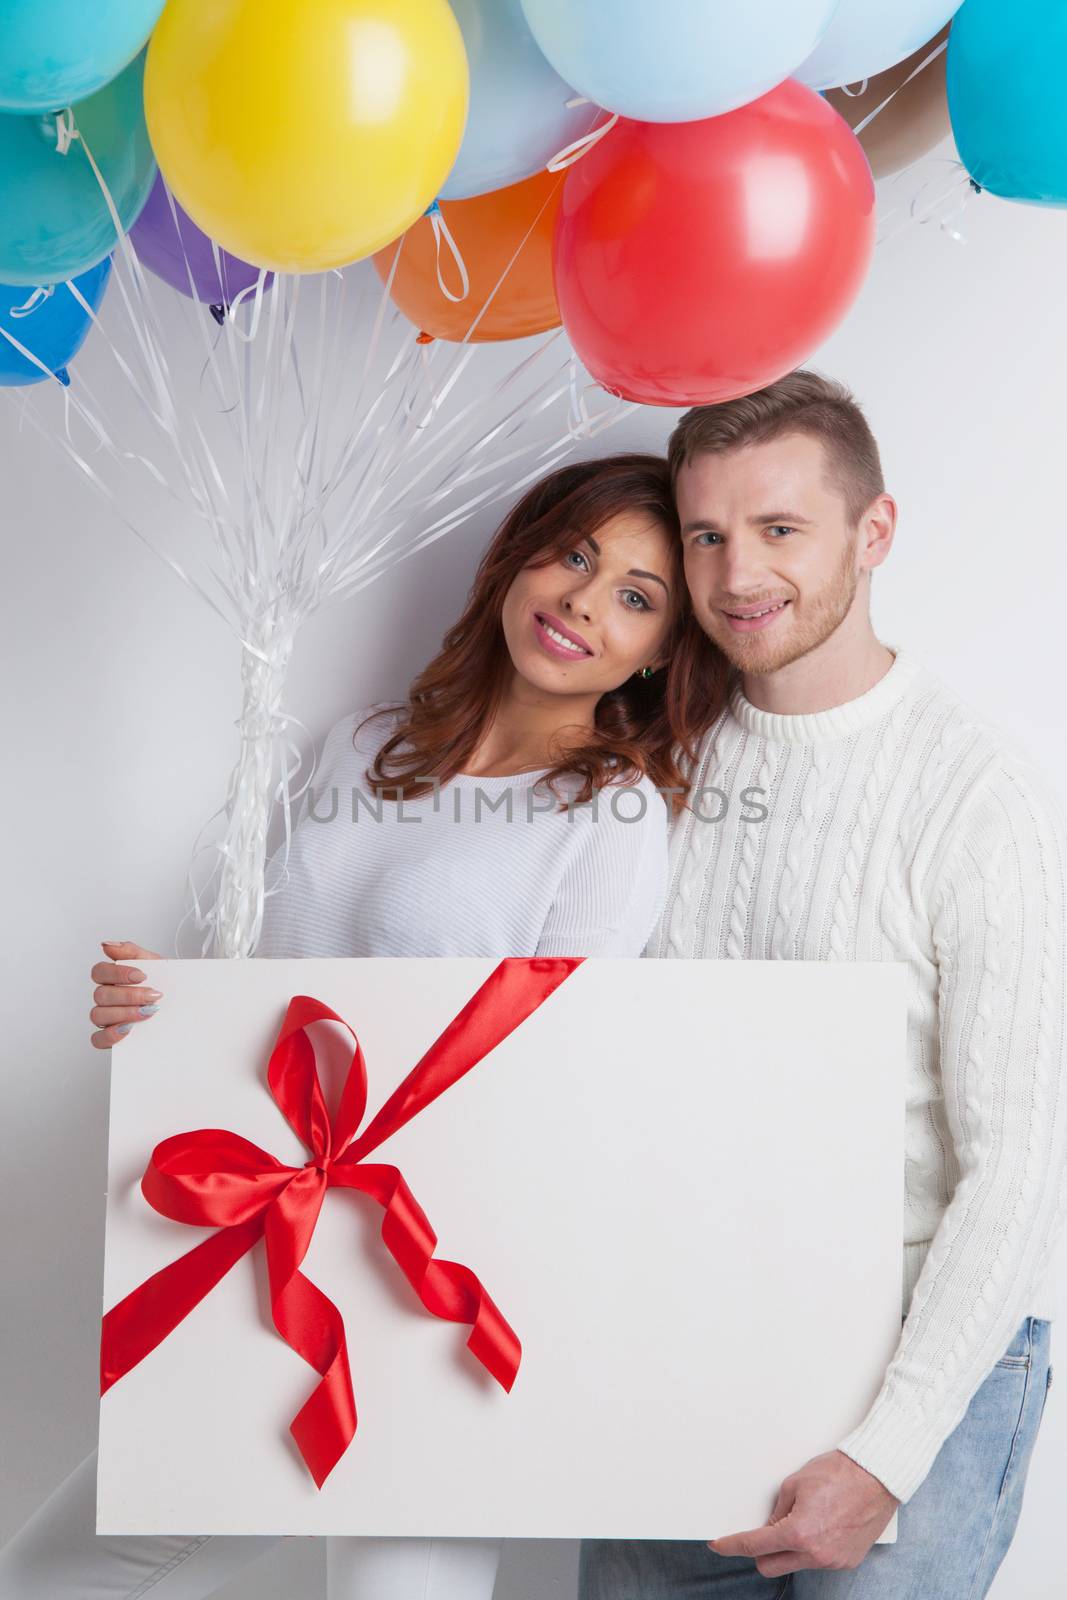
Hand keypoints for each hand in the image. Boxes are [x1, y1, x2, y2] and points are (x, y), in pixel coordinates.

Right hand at [90, 939, 163, 1048]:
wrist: (186, 1007)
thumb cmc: (167, 985)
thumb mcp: (157, 965)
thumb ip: (133, 953)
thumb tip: (107, 945)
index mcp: (114, 978)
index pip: (99, 972)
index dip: (117, 973)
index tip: (141, 976)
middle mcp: (107, 997)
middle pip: (100, 995)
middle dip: (128, 995)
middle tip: (152, 996)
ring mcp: (107, 1017)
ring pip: (98, 1015)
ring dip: (124, 1013)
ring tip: (147, 1013)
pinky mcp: (111, 1037)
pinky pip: (98, 1039)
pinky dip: (110, 1035)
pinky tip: (129, 1029)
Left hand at [708, 1450, 898, 1577]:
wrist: (876, 1476)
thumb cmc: (839, 1472)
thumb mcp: (795, 1484)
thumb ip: (777, 1511)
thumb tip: (769, 1528)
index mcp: (798, 1533)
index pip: (754, 1546)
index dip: (732, 1546)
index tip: (719, 1545)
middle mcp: (816, 1554)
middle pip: (771, 1566)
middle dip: (760, 1552)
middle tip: (762, 1532)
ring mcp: (833, 1561)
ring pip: (796, 1564)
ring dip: (790, 1549)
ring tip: (803, 1519)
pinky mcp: (848, 1561)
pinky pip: (819, 1560)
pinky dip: (813, 1548)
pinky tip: (822, 1526)